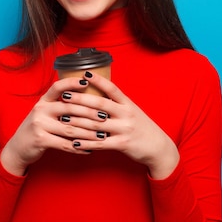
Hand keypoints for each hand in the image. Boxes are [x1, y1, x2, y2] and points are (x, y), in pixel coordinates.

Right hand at [0, 77, 108, 175]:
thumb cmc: (38, 127)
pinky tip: (90, 149)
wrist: (18, 147)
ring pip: (70, 128)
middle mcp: (40, 110)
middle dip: (89, 112)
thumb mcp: (44, 112)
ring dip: (88, 133)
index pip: (57, 86)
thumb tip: (86, 97)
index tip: (87, 81)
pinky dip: (79, 147)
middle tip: (104, 116)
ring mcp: (39, 124)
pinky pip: (64, 144)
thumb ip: (60, 105)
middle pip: (69, 108)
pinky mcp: (40, 140)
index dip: (71, 82)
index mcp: (43, 101)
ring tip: (102, 135)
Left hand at [61, 71, 179, 178]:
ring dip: (78, 121)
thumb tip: (97, 91)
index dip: (98, 80)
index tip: (84, 73)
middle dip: (80, 99)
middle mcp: (126, 114)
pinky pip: (100, 144)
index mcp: (128, 104)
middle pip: (100, 104)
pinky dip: (86, 143)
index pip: (112, 88)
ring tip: (63, 118)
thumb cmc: (141, 127)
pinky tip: (74, 142)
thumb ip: (116, 103)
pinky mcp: (122, 144)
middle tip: (64, 95)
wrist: (158, 147)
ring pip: (96, 124)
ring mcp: (124, 129)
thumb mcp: (132, 111)